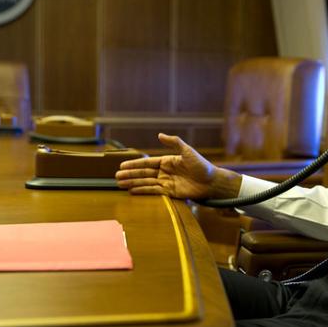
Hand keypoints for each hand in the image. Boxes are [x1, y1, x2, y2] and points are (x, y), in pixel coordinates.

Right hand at [115, 133, 240, 199]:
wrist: (212, 182)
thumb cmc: (201, 165)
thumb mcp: (187, 151)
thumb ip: (174, 143)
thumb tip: (159, 134)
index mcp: (167, 161)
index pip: (147, 162)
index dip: (134, 164)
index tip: (122, 166)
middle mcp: (165, 171)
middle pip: (143, 173)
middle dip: (130, 175)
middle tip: (116, 177)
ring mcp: (166, 182)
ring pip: (146, 182)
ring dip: (133, 182)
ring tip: (119, 184)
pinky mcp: (170, 192)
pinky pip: (153, 191)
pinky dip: (142, 190)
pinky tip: (132, 191)